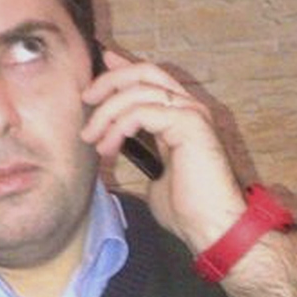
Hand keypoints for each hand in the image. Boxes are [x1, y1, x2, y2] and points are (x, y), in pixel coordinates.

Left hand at [80, 51, 245, 252]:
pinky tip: (108, 146)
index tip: (98, 68)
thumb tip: (116, 144)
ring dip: (107, 112)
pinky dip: (119, 125)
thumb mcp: (153, 172)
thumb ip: (140, 151)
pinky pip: (142, 111)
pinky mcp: (189, 123)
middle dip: (110, 80)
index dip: (122, 69)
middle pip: (145, 73)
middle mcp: (189, 109)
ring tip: (92, 137)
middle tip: (86, 97)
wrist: (210, 227)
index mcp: (182, 117)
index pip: (151, 79)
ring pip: (139, 91)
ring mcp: (192, 113)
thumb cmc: (187, 209)